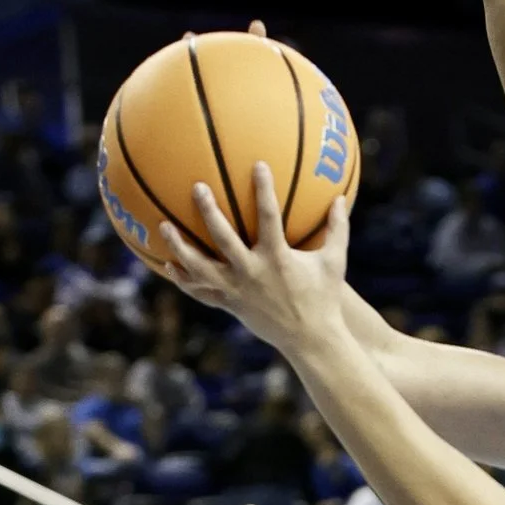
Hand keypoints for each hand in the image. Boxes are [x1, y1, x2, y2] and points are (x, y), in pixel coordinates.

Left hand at [158, 160, 350, 350]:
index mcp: (278, 257)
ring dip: (180, 246)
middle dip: (209, 211)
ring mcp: (236, 289)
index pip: (268, 216)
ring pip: (200, 266)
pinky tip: (168, 265)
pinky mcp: (229, 304)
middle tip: (198, 187)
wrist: (310, 339)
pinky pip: (200, 291)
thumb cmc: (324, 297)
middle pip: (223, 237)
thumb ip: (337, 229)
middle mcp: (252, 271)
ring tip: (164, 226)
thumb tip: (341, 199)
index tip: (257, 165)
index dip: (263, 189)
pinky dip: (183, 279)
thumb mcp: (334, 261)